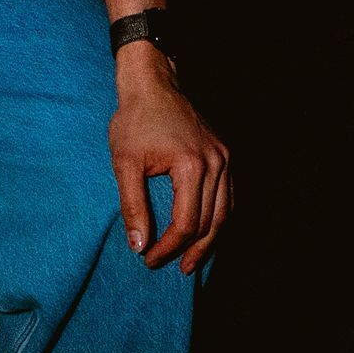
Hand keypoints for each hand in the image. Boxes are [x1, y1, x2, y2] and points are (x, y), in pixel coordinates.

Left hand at [108, 45, 231, 274]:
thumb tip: (138, 244)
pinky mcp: (224, 154)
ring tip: (192, 261)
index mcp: (191, 165)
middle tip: (172, 268)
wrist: (153, 84)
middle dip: (190, 250)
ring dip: (211, 240)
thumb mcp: (125, 162)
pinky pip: (229, 196)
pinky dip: (220, 218)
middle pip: (211, 222)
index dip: (168, 246)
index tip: (148, 258)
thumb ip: (132, 205)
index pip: (186, 222)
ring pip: (225, 212)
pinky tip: (207, 232)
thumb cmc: (135, 120)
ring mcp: (224, 158)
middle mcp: (216, 162)